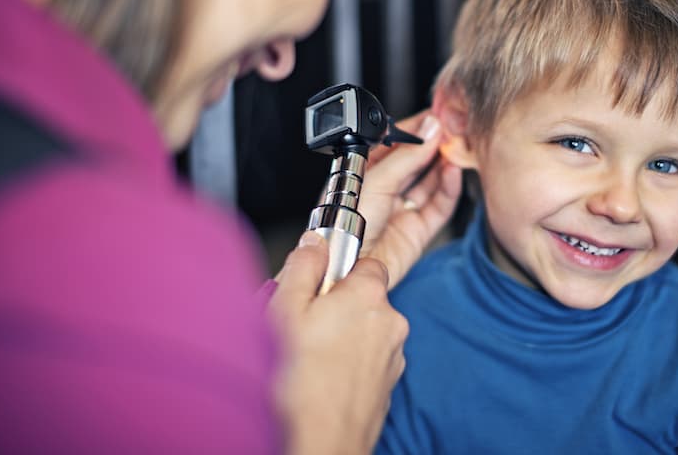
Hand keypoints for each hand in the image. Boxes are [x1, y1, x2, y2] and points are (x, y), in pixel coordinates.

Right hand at [270, 232, 407, 454]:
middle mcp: (391, 323)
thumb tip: (315, 242)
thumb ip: (304, 267)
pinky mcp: (387, 387)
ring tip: (307, 358)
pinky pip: (366, 362)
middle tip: (302, 326)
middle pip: (363, 299)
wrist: (318, 445)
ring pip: (365, 332)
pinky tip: (320, 379)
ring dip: (342, 337)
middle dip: (336, 307)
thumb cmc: (297, 383)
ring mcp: (392, 358)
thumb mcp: (285, 309)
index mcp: (369, 296)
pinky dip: (347, 365)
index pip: (366, 263)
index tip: (317, 283)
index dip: (338, 271)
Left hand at [357, 111, 462, 289]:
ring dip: (444, 164)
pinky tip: (453, 171)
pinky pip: (439, 205)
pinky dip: (449, 188)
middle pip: (415, 160)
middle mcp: (383, 189)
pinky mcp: (417, 230)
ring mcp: (401, 209)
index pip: (395, 142)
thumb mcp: (374, 180)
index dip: (416, 129)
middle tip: (452, 129)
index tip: (436, 116)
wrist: (344, 268)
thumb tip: (430, 131)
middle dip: (434, 145)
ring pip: (430, 181)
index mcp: (364, 171)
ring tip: (456, 147)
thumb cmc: (342, 226)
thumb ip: (406, 156)